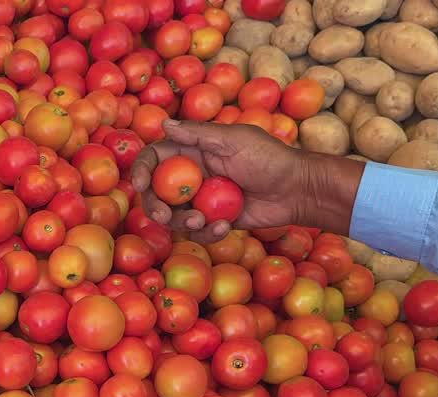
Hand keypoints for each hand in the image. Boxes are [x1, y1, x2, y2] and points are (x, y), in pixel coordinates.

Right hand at [130, 121, 309, 242]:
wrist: (298, 190)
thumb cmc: (270, 158)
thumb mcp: (235, 140)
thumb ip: (199, 134)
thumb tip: (165, 124)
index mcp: (194, 151)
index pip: (156, 158)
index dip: (142, 170)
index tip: (140, 186)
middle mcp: (194, 175)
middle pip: (158, 192)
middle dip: (156, 206)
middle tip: (164, 218)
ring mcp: (203, 199)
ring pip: (175, 215)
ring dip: (183, 222)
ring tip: (203, 221)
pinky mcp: (214, 220)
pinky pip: (198, 230)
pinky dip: (207, 232)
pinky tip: (224, 227)